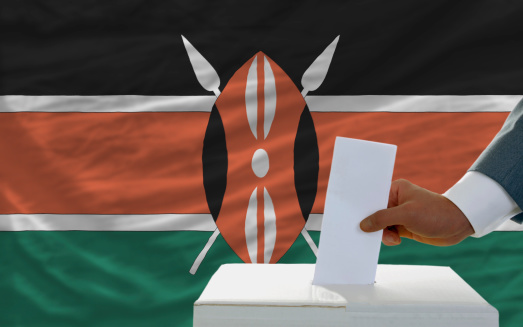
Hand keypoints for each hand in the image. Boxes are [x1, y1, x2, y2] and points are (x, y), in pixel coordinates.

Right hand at [360, 179, 474, 245]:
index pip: (373, 198)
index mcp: (395, 189)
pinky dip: (389, 238)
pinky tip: (396, 240)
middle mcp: (396, 201)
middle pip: (375, 213)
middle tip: (372, 232)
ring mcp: (400, 214)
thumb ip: (382, 219)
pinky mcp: (404, 226)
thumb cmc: (436, 213)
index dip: (364, 208)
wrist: (458, 224)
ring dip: (383, 233)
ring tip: (393, 237)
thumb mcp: (406, 214)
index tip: (356, 218)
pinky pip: (389, 233)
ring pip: (381, 225)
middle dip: (373, 224)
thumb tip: (364, 225)